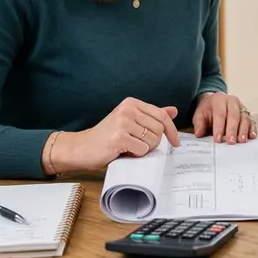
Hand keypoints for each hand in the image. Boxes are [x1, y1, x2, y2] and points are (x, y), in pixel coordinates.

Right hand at [52, 97, 180, 171]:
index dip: (172, 130)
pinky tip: (124, 152)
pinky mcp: (118, 137)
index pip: (162, 115)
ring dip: (144, 149)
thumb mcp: (130, 122)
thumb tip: (173, 110)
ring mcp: (123, 122)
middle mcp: (128, 109)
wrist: (81, 148)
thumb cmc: (107, 137)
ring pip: (152, 140)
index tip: (176, 142)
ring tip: (129, 148)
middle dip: (154, 143)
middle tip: (138, 146)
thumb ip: (150, 116)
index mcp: (132, 103)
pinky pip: (142, 149)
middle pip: (159, 129)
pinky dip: (136, 154)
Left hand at [193, 92, 256, 143]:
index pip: (220, 114)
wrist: (215, 102)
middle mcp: (232, 101)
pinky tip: (251, 136)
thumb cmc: (208, 110)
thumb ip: (199, 124)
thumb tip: (199, 134)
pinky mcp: (247, 113)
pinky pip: (252, 121)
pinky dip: (252, 129)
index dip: (219, 127)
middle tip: (231, 142)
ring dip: (243, 130)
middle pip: (234, 115)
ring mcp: (241, 107)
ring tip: (241, 141)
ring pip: (244, 118)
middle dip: (232, 129)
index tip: (218, 139)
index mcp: (219, 100)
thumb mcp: (199, 115)